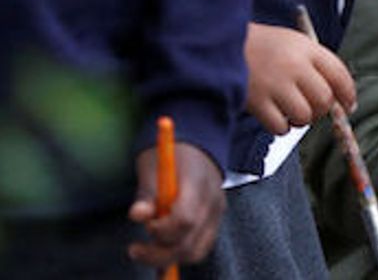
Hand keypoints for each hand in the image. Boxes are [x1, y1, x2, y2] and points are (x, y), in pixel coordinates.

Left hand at [128, 142, 224, 266]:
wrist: (199, 144)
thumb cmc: (173, 155)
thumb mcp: (154, 167)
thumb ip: (146, 193)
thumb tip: (136, 216)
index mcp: (199, 183)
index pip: (185, 220)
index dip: (161, 230)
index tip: (146, 225)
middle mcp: (213, 201)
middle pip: (190, 243)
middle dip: (159, 254)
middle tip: (135, 249)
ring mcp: (216, 213)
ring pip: (196, 252)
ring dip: (169, 258)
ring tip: (148, 251)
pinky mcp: (214, 222)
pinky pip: (199, 248)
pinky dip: (180, 255)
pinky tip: (161, 257)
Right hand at [244, 22, 355, 133]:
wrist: (223, 43)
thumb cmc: (262, 45)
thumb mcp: (293, 42)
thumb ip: (315, 63)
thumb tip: (338, 95)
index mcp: (307, 48)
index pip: (339, 74)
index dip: (348, 93)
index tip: (349, 105)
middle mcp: (294, 65)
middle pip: (324, 99)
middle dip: (321, 109)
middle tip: (311, 107)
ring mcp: (275, 84)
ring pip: (304, 116)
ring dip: (300, 120)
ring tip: (290, 111)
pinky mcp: (257, 102)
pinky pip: (280, 127)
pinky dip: (281, 127)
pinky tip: (275, 116)